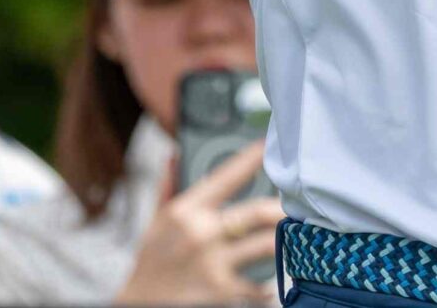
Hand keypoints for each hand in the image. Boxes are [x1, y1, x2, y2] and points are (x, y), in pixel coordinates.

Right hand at [116, 143, 282, 306]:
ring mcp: (214, 264)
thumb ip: (168, 188)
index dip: (250, 159)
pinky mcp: (223, 292)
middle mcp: (201, 234)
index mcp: (184, 211)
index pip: (225, 177)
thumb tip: (174, 157)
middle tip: (296, 204)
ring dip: (284, 240)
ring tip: (296, 236)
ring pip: (266, 245)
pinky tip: (270, 280)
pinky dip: (268, 282)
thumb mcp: (154, 224)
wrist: (140, 307)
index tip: (266, 145)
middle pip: (256, 212)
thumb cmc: (150, 265)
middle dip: (280, 207)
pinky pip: (259, 283)